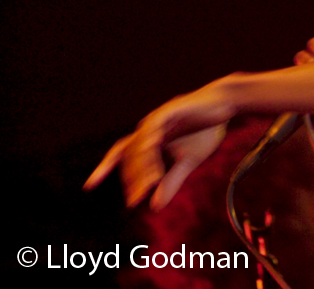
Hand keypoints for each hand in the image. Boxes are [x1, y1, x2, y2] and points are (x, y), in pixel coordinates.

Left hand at [84, 76, 235, 208]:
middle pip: (129, 155)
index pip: (121, 154)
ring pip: (140, 144)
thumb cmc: (206, 130)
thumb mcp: (189, 161)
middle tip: (136, 199)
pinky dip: (150, 141)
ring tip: (149, 184)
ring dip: (143, 166)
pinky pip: (154, 127)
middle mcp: (148, 128)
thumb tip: (156, 207)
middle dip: (132, 178)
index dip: (105, 168)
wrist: (224, 105)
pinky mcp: (169, 110)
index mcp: (149, 139)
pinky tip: (150, 152)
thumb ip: (171, 181)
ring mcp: (157, 118)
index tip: (89, 185)